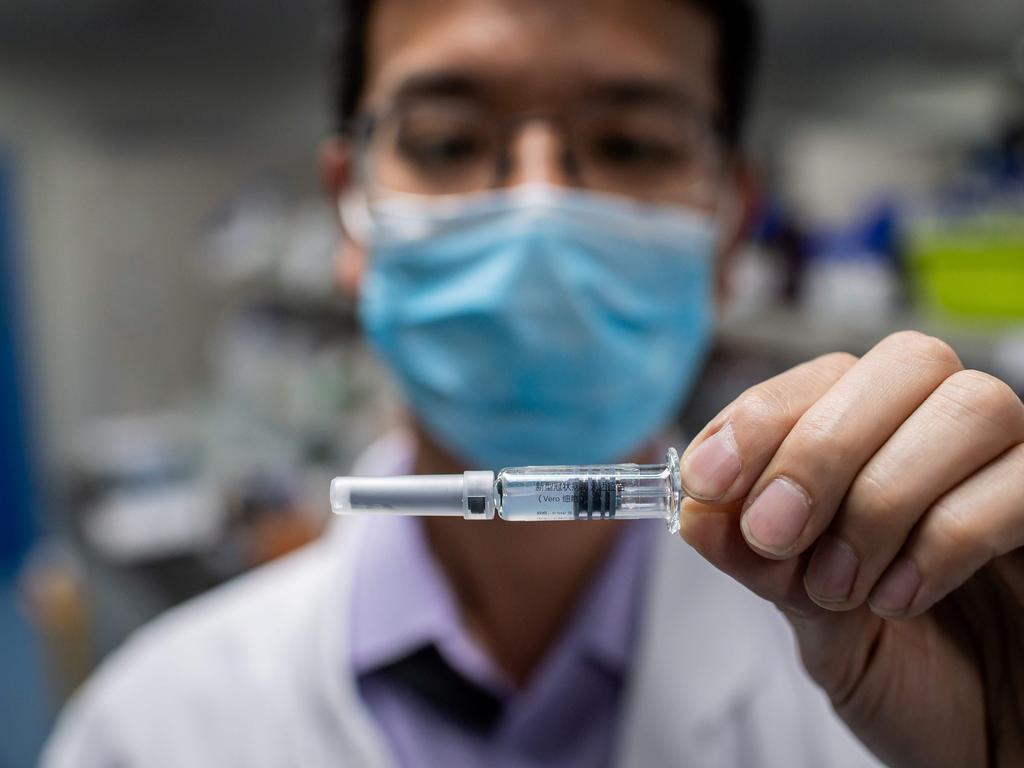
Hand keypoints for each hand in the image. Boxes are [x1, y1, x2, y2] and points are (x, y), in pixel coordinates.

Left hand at [677, 331, 1023, 766]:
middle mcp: (950, 436)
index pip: (824, 376)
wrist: (984, 744)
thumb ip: (756, 562)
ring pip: (970, 406)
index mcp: (880, 443)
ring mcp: (1014, 469)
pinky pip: (1022, 482)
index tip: (707, 481)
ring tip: (838, 585)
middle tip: (774, 533)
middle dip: (822, 445)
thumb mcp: (808, 622)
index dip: (760, 417)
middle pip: (906, 361)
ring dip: (882, 496)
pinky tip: (901, 600)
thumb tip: (694, 509)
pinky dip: (946, 537)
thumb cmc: (904, 675)